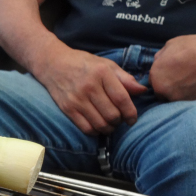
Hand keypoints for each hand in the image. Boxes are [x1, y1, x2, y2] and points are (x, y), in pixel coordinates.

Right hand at [32, 45, 146, 135]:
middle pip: (112, 115)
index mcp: (101, 73)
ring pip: (100, 124)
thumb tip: (142, 90)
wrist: (53, 64)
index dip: (130, 113)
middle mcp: (89, 86)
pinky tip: (97, 125)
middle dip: (120, 121)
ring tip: (110, 124)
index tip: (133, 119)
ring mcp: (77, 99)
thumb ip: (125, 78)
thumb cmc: (83, 63)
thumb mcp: (105, 64)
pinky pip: (86, 128)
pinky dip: (95, 131)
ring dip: (109, 128)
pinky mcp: (67, 109)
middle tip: (120, 119)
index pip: (121, 99)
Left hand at [149, 31, 195, 101]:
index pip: (152, 81)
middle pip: (161, 92)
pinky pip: (185, 101)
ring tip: (191, 81)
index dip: (162, 76)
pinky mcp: (190, 104)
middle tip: (181, 78)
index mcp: (155, 75)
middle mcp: (163, 90)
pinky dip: (189, 95)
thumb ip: (161, 56)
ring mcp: (177, 99)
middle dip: (168, 86)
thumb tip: (158, 62)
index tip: (171, 73)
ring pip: (172, 98)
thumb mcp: (172, 44)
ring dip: (178, 92)